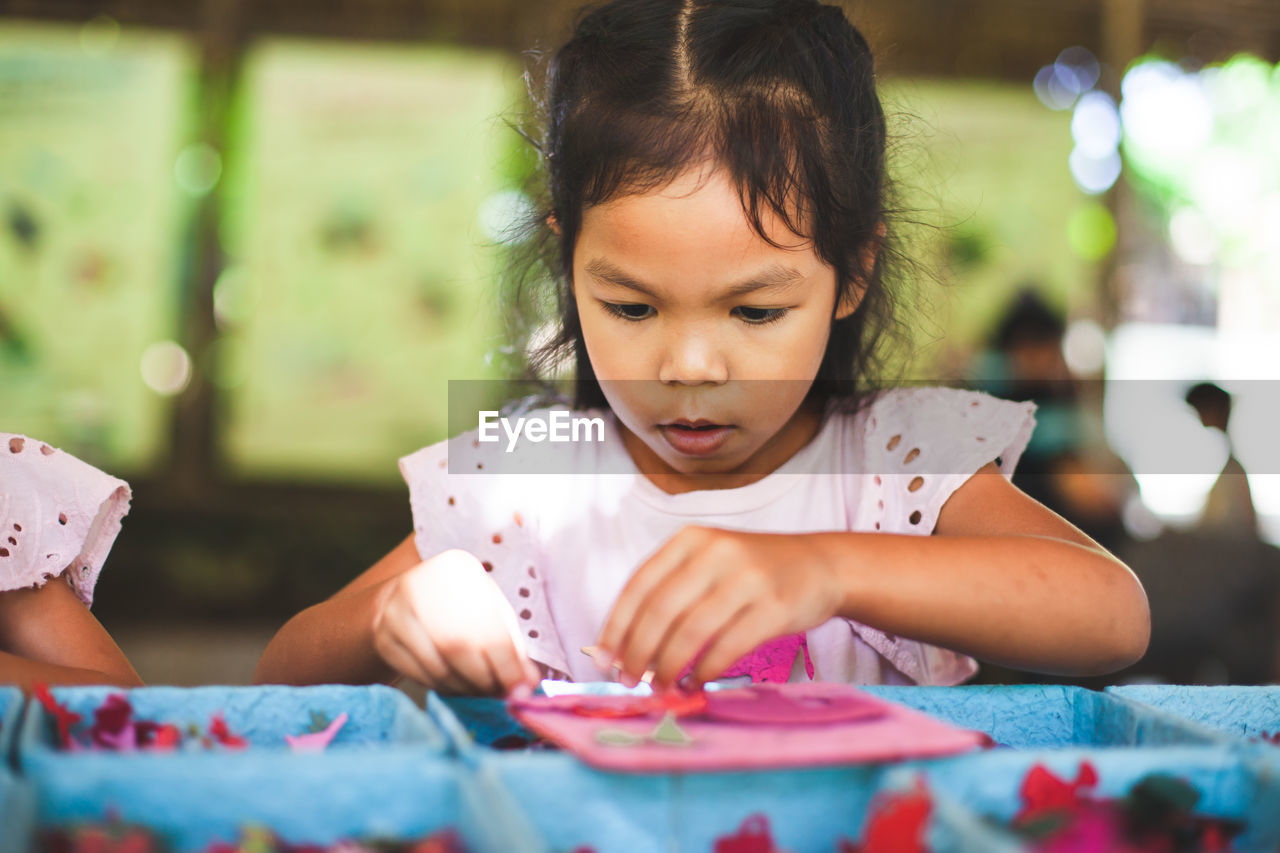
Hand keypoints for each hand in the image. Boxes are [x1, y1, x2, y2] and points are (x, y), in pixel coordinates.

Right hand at [371, 549, 539, 694]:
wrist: (402, 596)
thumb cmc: (459, 602)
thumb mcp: (489, 607)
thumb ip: (511, 643)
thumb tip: (528, 684)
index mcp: (455, 568)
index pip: (486, 626)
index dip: (507, 665)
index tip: (523, 690)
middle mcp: (419, 586)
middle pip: (458, 648)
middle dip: (486, 680)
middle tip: (502, 694)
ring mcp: (395, 614)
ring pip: (438, 668)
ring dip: (467, 689)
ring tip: (483, 691)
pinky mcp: (384, 640)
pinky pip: (420, 676)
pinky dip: (446, 689)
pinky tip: (459, 687)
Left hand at [595, 526, 841, 687]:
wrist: (820, 565)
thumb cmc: (753, 571)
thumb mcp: (709, 561)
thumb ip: (669, 592)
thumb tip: (623, 645)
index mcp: (691, 539)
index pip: (640, 584)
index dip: (617, 625)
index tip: (604, 657)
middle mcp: (717, 552)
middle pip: (661, 609)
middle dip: (638, 652)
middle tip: (629, 680)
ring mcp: (748, 578)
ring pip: (691, 630)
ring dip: (668, 666)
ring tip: (660, 686)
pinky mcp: (775, 607)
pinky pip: (727, 646)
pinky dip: (705, 670)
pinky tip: (695, 682)